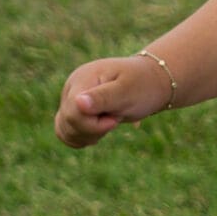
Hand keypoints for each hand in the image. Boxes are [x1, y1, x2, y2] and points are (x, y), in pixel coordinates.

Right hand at [55, 55, 171, 147]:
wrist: (152, 82)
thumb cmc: (143, 85)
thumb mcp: (127, 91)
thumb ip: (103, 97)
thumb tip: (78, 102)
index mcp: (82, 79)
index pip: (73, 113)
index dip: (93, 124)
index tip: (115, 120)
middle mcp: (72, 88)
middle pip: (67, 123)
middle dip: (93, 129)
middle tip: (115, 118)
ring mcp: (72, 100)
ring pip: (64, 130)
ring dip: (88, 135)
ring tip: (109, 122)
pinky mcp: (75, 111)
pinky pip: (66, 132)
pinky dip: (83, 137)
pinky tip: (100, 130)